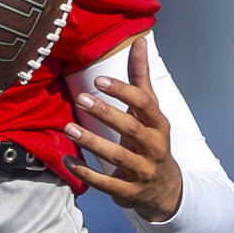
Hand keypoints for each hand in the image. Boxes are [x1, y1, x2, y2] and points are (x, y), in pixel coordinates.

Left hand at [63, 35, 182, 221]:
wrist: (166, 190)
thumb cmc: (151, 141)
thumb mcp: (150, 112)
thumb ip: (141, 78)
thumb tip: (140, 41)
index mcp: (158, 125)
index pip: (145, 104)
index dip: (123, 92)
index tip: (99, 80)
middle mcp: (154, 147)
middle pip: (131, 128)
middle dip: (106, 114)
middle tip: (80, 99)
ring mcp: (143, 171)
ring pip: (117, 156)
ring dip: (92, 142)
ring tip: (68, 128)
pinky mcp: (129, 192)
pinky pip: (106, 182)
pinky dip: (86, 173)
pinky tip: (67, 161)